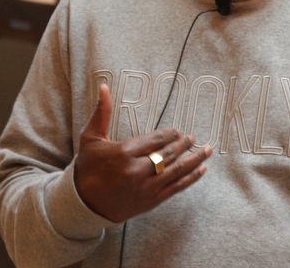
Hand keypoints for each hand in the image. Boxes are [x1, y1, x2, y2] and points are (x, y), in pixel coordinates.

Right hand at [74, 84, 211, 222]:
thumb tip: (104, 87)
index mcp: (124, 152)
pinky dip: (190, 178)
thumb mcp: (90, 137)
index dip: (170, 135)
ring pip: (176, 170)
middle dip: (184, 145)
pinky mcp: (150, 201)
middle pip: (168, 154)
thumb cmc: (87, 167)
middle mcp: (137, 169)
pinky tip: (201, 170)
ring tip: (206, 150)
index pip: (155, 140)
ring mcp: (145, 187)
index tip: (178, 131)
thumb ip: (101, 112)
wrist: (83, 203)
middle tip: (192, 138)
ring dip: (194, 159)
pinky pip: (175, 188)